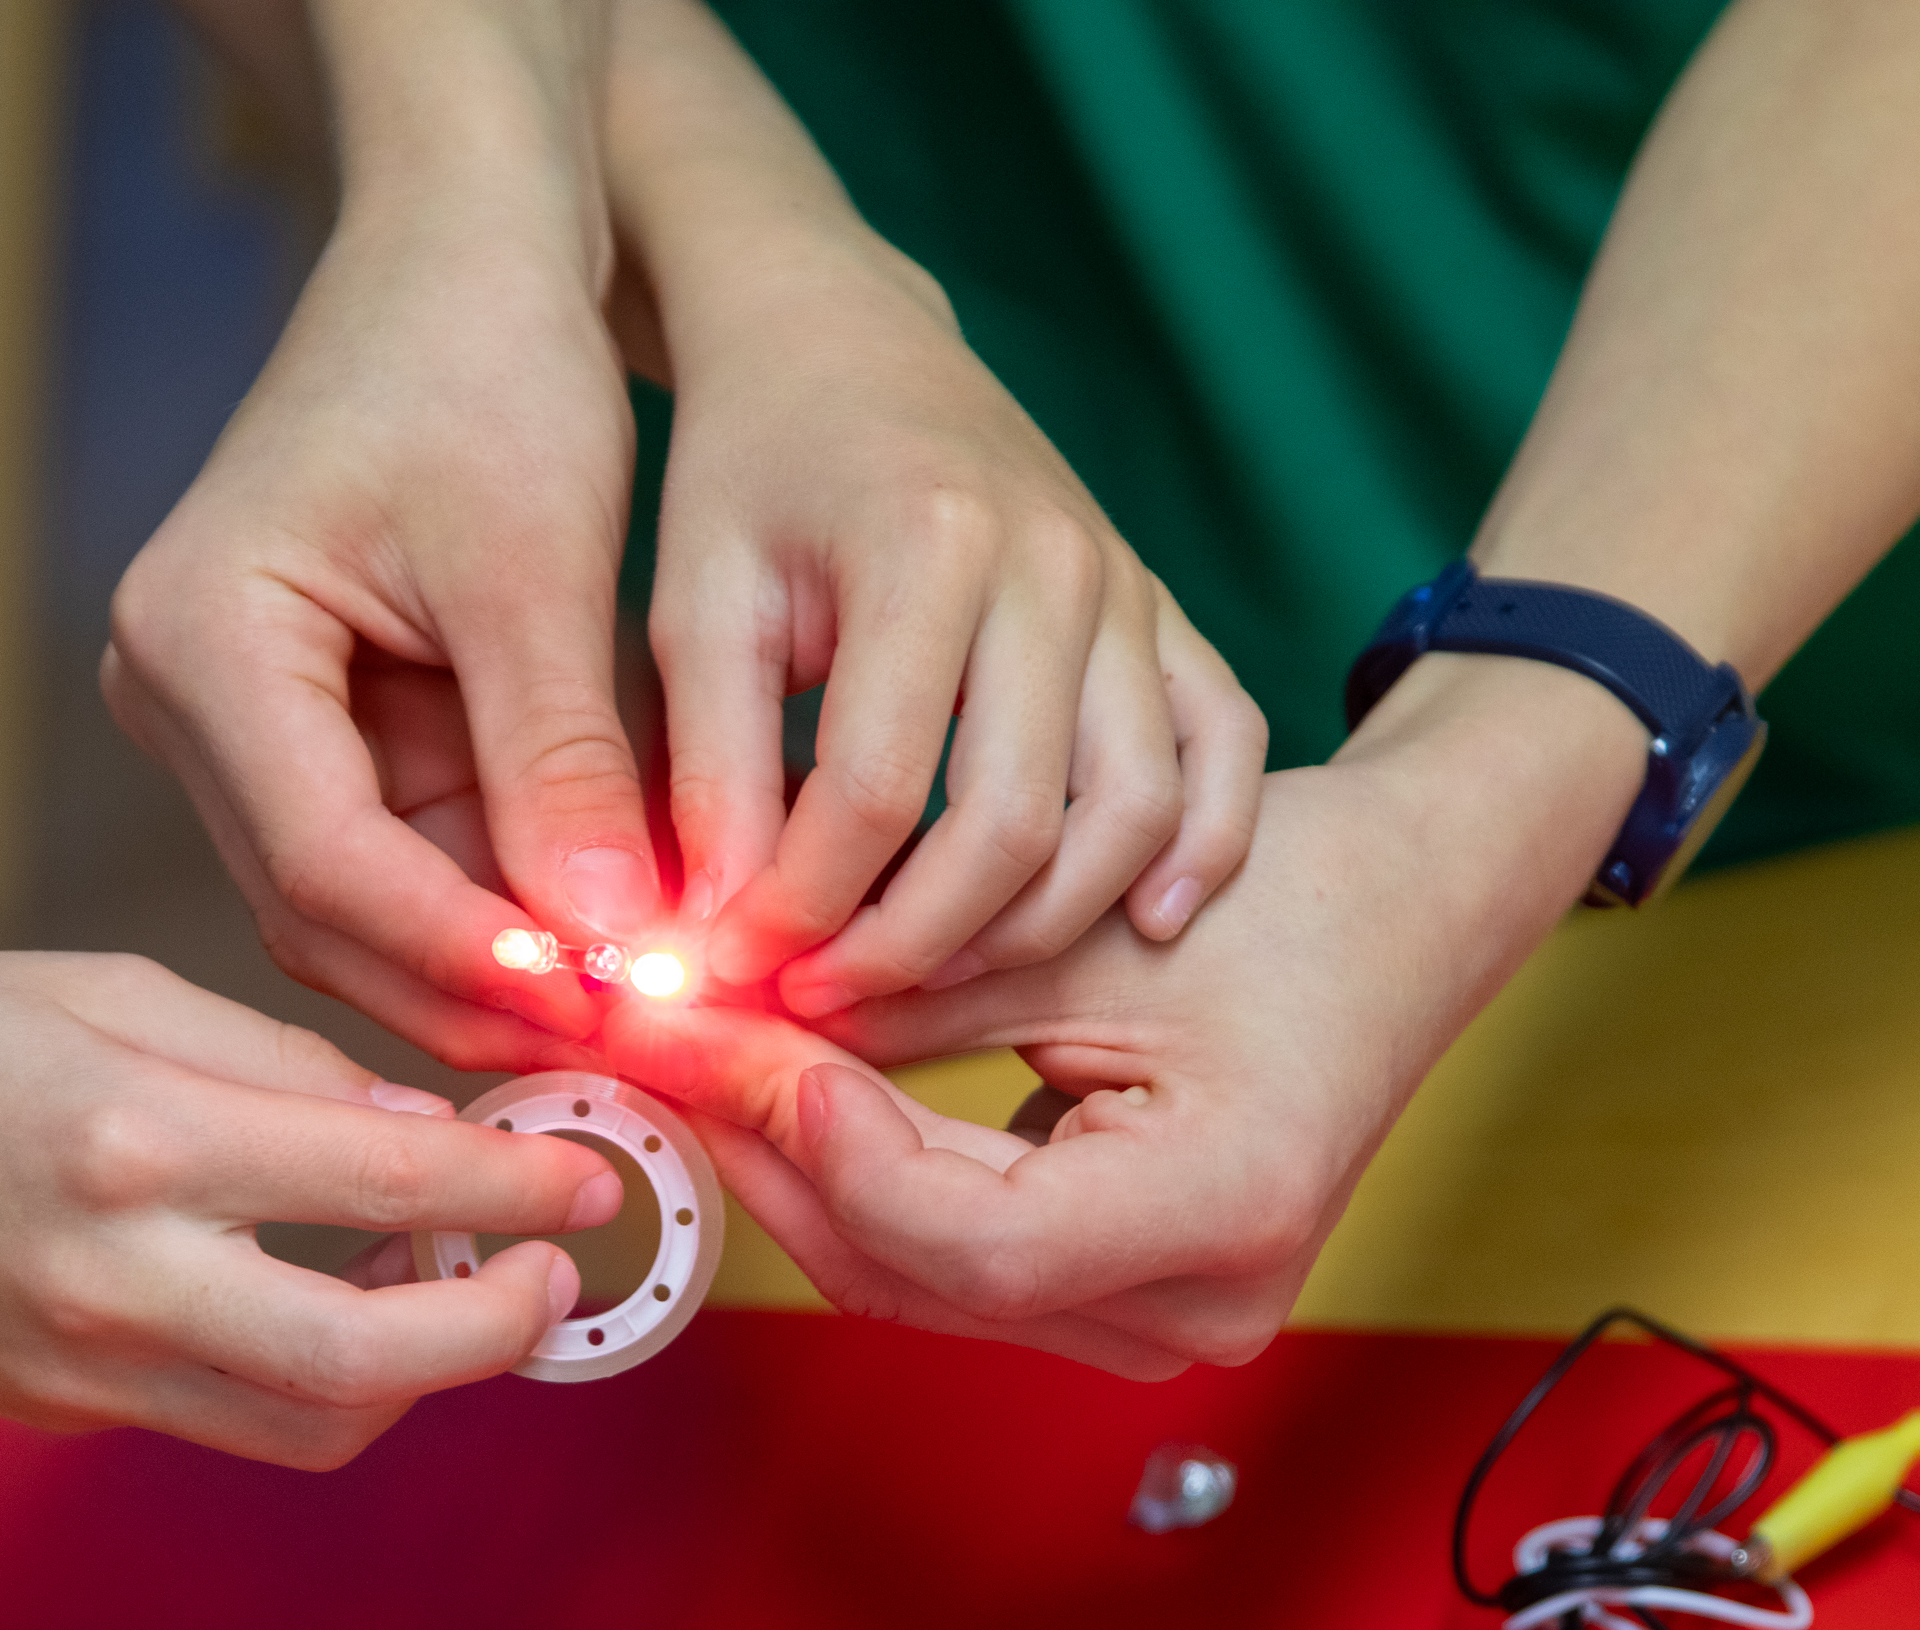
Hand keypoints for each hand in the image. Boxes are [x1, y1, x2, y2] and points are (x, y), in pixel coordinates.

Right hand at [0, 953, 621, 1468]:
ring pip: (308, 1425)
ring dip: (415, 1371)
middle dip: (497, 1331)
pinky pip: (226, 1414)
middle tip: (551, 1274)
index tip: (589, 1173)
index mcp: (132, 1134)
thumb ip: (273, 1061)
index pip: (382, 1182)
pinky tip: (330, 1291)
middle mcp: (113, 1273)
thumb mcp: (104, 985)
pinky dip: (312, 1372)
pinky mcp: (59, 1408)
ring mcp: (81, 1364)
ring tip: (449, 1279)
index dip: (516, 1186)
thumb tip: (417, 1131)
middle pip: (365, 1364)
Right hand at [107, 71, 658, 1071]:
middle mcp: (184, 700)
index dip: (473, 950)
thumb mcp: (539, 566)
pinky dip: (514, 903)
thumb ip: (564, 765)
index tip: (613, 1011)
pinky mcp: (311, 736)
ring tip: (657, 1012)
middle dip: (496, 985)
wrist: (465, 251)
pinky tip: (621, 941)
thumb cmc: (489, 358)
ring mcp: (238, 727)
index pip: (327, 860)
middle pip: (333, 911)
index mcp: (201, 639)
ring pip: (375, 908)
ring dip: (512, 959)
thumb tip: (616, 958)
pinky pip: (413, 859)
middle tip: (651, 1052)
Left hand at [603, 0, 1264, 1019]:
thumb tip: (715, 940)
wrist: (844, 339)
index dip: (801, 908)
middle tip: (825, 1001)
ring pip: (1131, 810)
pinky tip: (1145, 926)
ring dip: (1038, 928)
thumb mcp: (694, 605)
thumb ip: (707, 774)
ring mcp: (1129, 587)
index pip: (875, 794)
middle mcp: (1056, 565)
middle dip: (913, 947)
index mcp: (928, 546)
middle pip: (1014, 823)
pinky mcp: (1166, 609)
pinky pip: (1225, 749)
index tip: (734, 969)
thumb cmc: (751, 472)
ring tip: (931, 984)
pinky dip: (1202, 849)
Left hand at [607, 655, 1646, 1370]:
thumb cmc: (1289, 893)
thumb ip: (913, 987)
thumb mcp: (1088, 921)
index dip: (833, 1148)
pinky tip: (773, 1086)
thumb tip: (723, 1008)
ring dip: (788, 1164)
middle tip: (651, 1034)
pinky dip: (849, 1174)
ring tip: (689, 1049)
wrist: (1404, 918)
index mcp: (1229, 1211)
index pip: (978, 1240)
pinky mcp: (1116, 1298)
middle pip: (919, 1270)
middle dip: (769, 1147)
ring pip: (908, 1276)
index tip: (733, 1040)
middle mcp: (1197, 1308)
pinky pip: (942, 1259)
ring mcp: (1157, 1322)